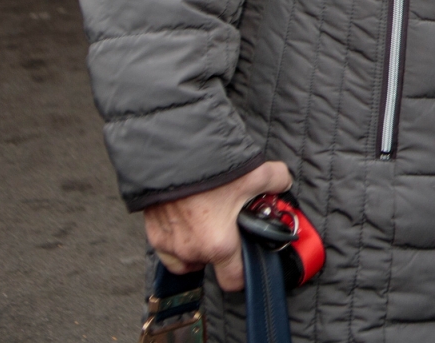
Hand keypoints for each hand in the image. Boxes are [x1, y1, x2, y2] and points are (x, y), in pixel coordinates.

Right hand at [143, 161, 291, 292]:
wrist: (171, 156)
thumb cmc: (209, 169)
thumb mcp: (255, 173)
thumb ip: (276, 181)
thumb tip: (282, 182)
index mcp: (219, 245)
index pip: (234, 279)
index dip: (246, 273)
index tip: (249, 261)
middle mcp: (192, 251)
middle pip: (212, 265)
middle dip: (223, 251)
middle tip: (231, 229)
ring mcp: (169, 244)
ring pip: (187, 261)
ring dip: (198, 250)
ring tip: (210, 228)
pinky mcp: (152, 233)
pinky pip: (167, 249)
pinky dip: (177, 241)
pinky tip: (188, 223)